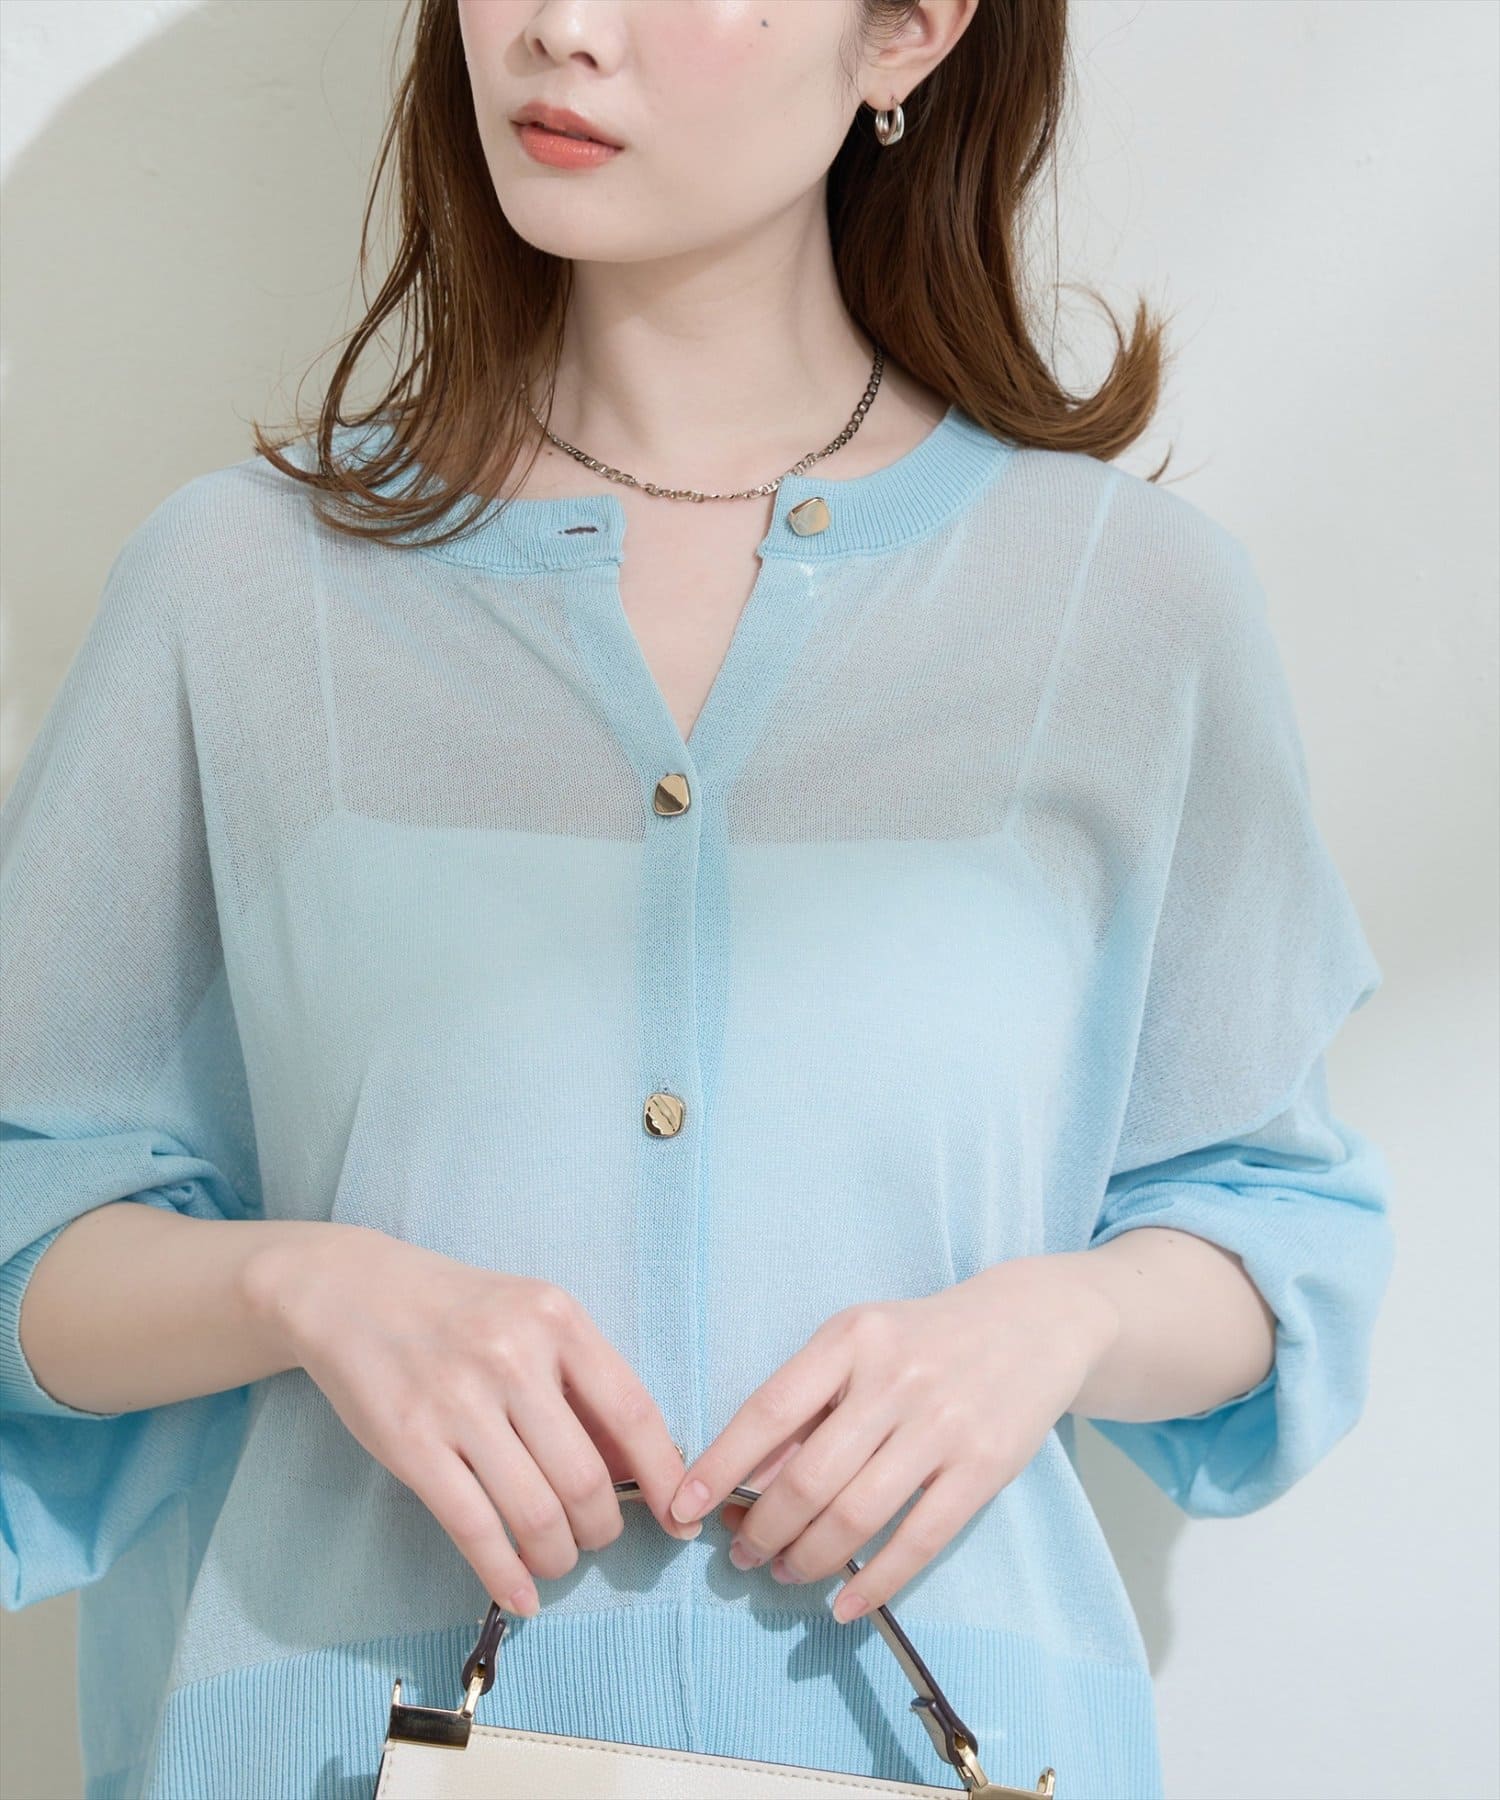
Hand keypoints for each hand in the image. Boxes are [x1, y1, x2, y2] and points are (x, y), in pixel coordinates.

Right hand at [243, 1222, 700, 1620]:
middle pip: (585, 1476)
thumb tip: (639, 1467)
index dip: (663, 1477)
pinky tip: (521, 1594)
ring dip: (559, 1555)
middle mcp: (512, 1356)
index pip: (632, 1413)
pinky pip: (473, 1528)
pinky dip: (505, 1575)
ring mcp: (458, 1401)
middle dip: (603, 1528)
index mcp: (557, 1319)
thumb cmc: (460, 1310)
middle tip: (596, 1538)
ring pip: (535, 1511)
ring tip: (558, 1559)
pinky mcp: (411, 1444)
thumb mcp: (534, 1319)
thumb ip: (584, 1384)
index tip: (679, 1519)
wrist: (355, 1291)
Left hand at [667, 1258, 1119, 1623]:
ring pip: (856, 1515)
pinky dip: (873, 1583)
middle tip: (742, 1553)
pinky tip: (844, 1604)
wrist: (1032, 1324)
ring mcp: (943, 1425)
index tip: (683, 1507)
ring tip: (785, 1572)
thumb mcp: (859, 1343)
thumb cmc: (923, 1339)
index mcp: (851, 1338)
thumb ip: (809, 1401)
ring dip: (808, 1559)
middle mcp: (895, 1379)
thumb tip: (747, 1479)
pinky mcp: (983, 1468)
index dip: (720, 1465)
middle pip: (810, 1477)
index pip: (770, 1409)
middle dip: (763, 1529)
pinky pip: (918, 1541)